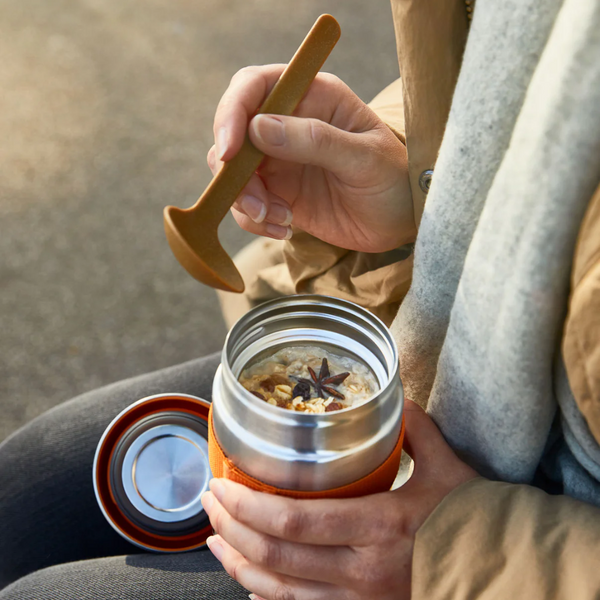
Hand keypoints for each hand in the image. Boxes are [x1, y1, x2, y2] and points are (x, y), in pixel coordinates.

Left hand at [201, 401, 477, 599]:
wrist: (507, 574)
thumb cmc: (475, 518)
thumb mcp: (445, 464)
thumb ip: (412, 427)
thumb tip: (391, 396)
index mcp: (379, 526)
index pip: (293, 521)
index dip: (246, 507)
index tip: (221, 485)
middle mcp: (362, 572)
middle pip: (275, 557)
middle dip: (230, 530)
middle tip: (209, 504)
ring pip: (278, 593)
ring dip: (238, 565)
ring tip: (216, 539)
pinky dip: (267, 594)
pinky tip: (252, 576)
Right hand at [208, 65, 414, 251]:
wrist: (401, 220)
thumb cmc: (394, 178)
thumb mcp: (364, 158)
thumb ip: (315, 140)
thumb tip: (257, 128)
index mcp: (312, 97)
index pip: (254, 87)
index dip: (232, 113)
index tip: (228, 152)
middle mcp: (289, 124)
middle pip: (233, 132)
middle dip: (233, 170)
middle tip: (259, 203)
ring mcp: (280, 160)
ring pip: (233, 172)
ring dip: (245, 200)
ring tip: (281, 219)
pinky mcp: (278, 193)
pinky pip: (246, 203)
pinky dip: (255, 220)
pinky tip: (285, 228)